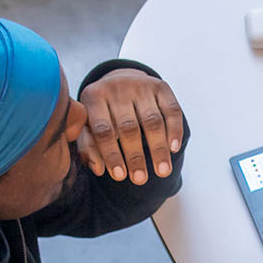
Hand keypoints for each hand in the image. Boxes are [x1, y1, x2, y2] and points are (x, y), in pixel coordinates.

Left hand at [77, 69, 184, 185]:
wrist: (119, 82)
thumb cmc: (102, 113)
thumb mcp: (88, 126)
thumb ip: (89, 147)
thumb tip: (98, 169)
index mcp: (94, 97)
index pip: (103, 130)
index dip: (111, 155)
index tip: (119, 177)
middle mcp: (117, 87)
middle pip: (129, 127)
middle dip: (135, 156)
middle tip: (140, 180)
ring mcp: (140, 85)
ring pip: (152, 121)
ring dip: (158, 148)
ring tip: (162, 171)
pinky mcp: (160, 86)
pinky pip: (171, 110)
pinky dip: (174, 130)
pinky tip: (174, 149)